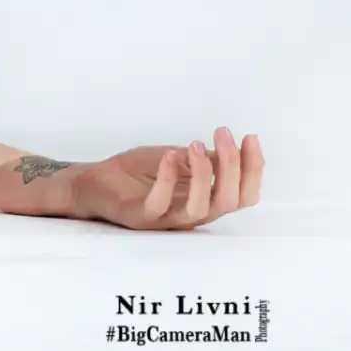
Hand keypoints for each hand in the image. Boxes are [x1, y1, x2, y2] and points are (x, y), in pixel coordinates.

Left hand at [66, 126, 264, 229]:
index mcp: (205, 200)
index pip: (243, 195)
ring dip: (203, 174)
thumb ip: (205, 159)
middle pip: (229, 201)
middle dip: (232, 166)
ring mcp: (167, 218)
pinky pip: (159, 204)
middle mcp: (192, 213)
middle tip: (223, 132)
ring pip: (200, 208)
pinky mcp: (141, 217)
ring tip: (195, 145)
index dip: (254, 170)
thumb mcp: (179, 159)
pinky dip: (167, 180)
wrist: (96, 181)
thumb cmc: (139, 173)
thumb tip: (233, 150)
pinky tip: (169, 156)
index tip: (250, 137)